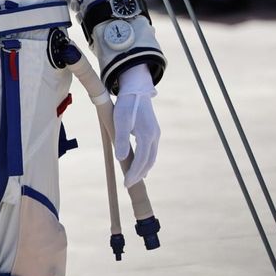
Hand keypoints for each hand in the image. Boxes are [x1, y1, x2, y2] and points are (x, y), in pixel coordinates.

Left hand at [113, 64, 159, 186]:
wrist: (136, 90)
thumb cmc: (126, 105)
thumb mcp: (120, 120)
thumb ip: (121, 140)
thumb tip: (121, 159)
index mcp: (147, 134)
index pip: (141, 160)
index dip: (134, 173)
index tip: (126, 184)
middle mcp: (154, 136)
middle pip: (148, 161)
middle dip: (138, 174)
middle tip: (128, 185)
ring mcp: (156, 134)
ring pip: (151, 157)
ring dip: (143, 169)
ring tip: (133, 179)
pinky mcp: (154, 132)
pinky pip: (151, 151)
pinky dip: (146, 161)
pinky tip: (140, 167)